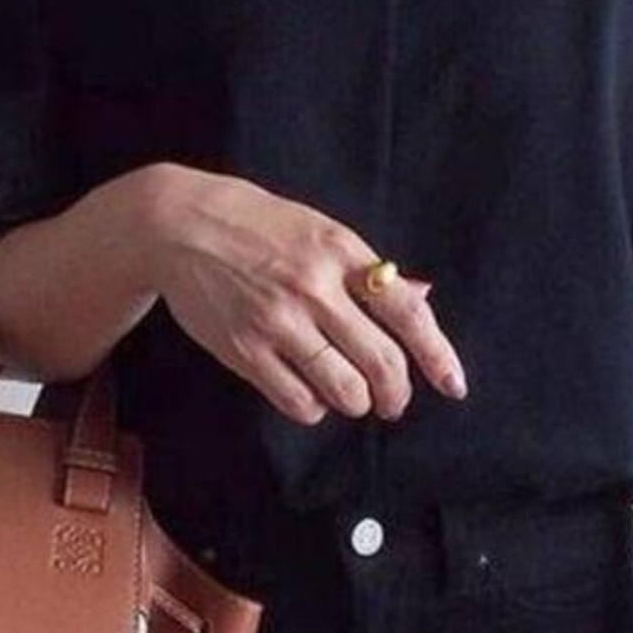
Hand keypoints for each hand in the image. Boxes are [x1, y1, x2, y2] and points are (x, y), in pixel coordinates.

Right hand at [140, 163, 467, 422]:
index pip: (406, 311)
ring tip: (352, 396)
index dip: (437, 355)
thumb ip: (366, 268)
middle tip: (395, 402)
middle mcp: (314, 288)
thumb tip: (419, 298)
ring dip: (358, 402)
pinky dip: (314, 408)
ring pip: (344, 389)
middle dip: (397, 394)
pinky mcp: (244, 350)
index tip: (453, 385)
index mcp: (340, 252)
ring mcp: (278, 321)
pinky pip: (297, 401)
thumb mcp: (319, 229)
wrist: (179, 225)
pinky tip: (311, 393)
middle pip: (381, 360)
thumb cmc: (256, 224)